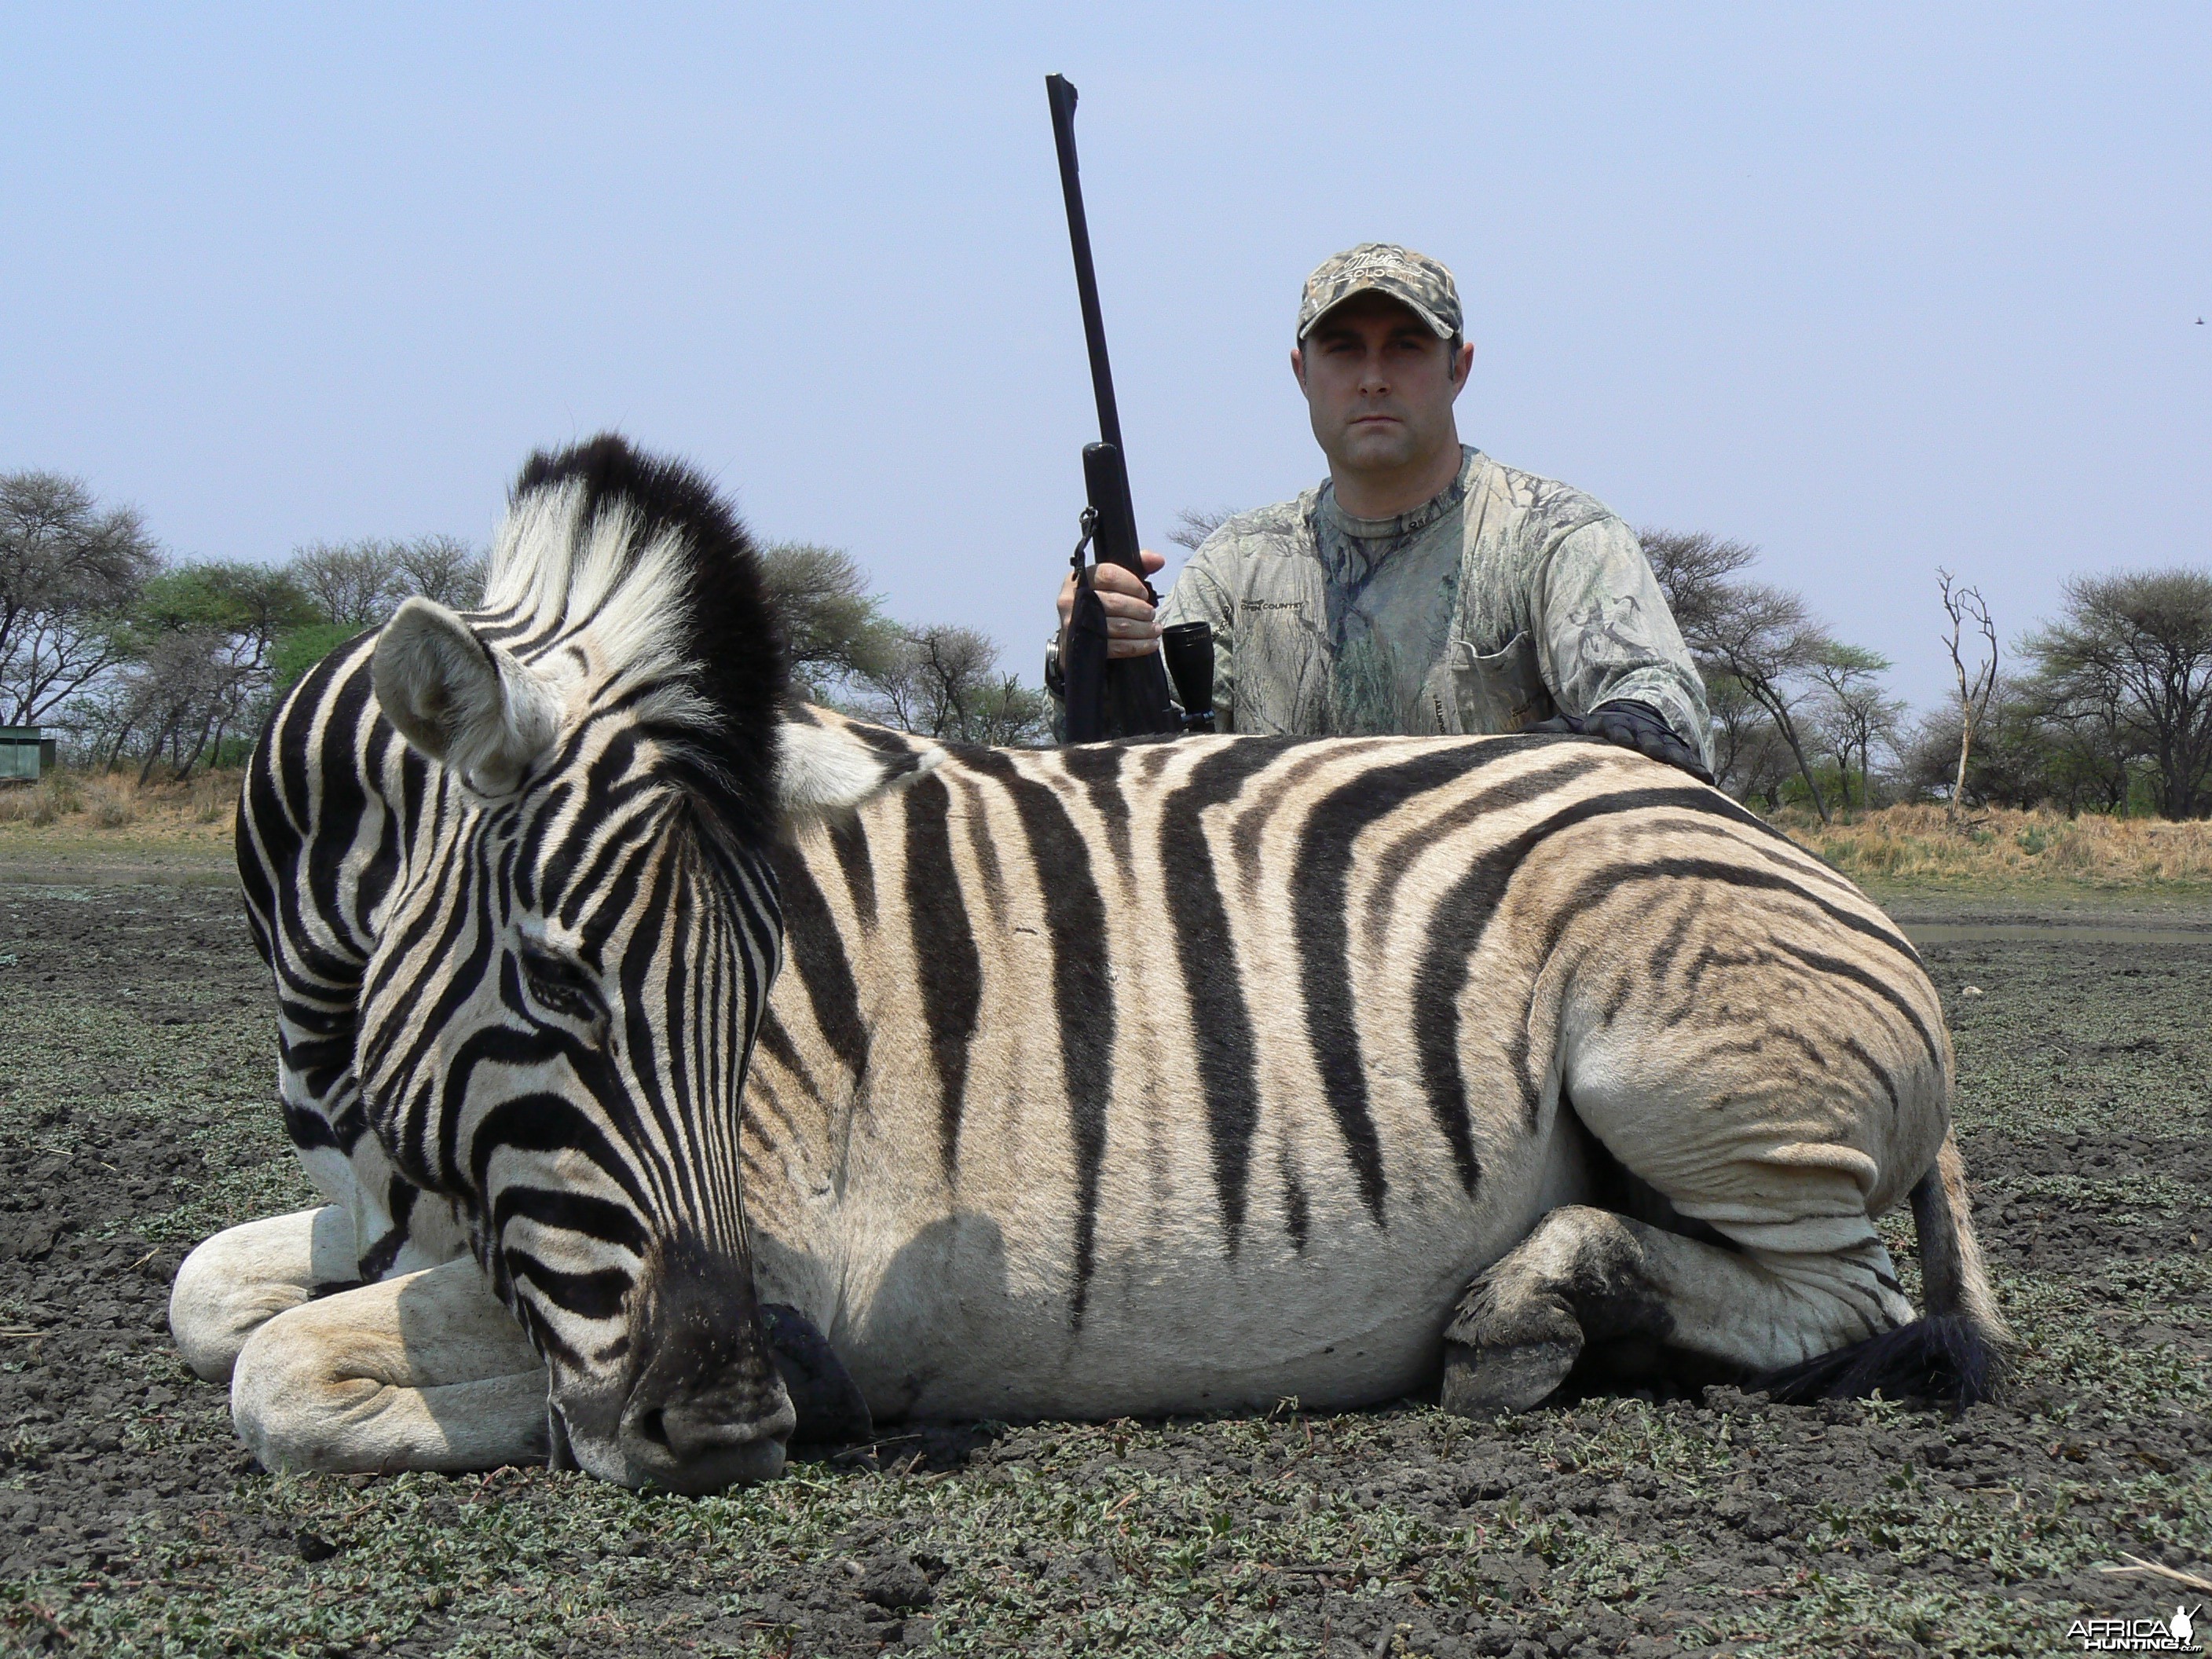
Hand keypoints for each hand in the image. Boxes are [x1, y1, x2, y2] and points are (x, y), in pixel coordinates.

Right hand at [1058, 549, 1164, 659]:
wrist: (1074, 635)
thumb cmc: (1095, 604)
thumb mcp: (1112, 582)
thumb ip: (1136, 566)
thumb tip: (1157, 560)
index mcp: (1080, 579)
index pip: (1108, 575)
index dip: (1132, 583)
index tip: (1144, 592)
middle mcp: (1073, 600)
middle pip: (1115, 602)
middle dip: (1140, 609)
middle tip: (1151, 613)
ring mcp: (1076, 624)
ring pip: (1119, 626)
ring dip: (1143, 628)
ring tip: (1154, 628)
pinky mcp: (1084, 646)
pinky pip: (1117, 646)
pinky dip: (1138, 645)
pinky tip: (1149, 643)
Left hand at [1528, 700, 1714, 783]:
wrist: (1632, 711)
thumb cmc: (1595, 729)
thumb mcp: (1571, 725)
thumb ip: (1548, 731)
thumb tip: (1517, 734)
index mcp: (1613, 726)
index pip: (1614, 728)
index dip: (1615, 731)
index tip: (1618, 736)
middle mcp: (1639, 733)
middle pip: (1647, 739)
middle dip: (1652, 745)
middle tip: (1658, 753)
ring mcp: (1660, 742)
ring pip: (1672, 751)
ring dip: (1681, 761)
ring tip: (1695, 774)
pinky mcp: (1676, 752)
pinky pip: (1689, 761)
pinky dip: (1698, 769)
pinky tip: (1709, 780)